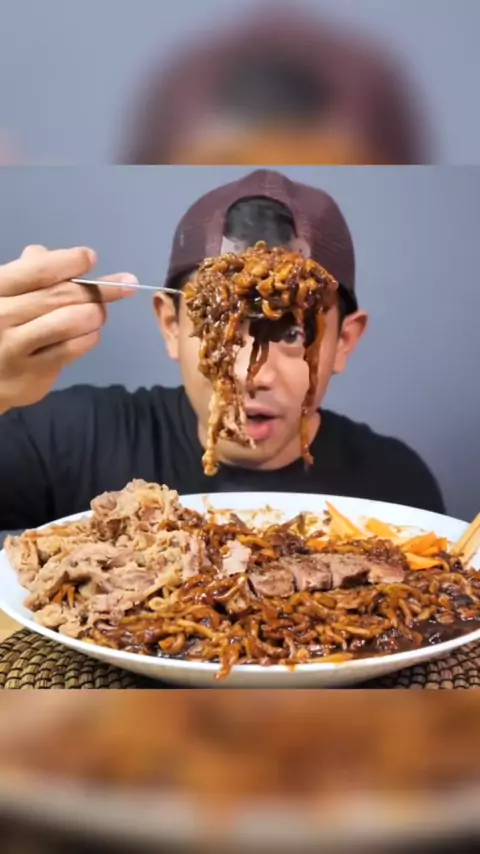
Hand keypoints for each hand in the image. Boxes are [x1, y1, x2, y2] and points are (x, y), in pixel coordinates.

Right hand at [0, 244, 136, 413]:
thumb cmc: (2, 326)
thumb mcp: (7, 293)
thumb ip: (28, 272)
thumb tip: (48, 252)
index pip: (39, 270)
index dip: (70, 261)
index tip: (90, 258)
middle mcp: (2, 314)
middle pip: (62, 295)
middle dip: (98, 289)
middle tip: (124, 285)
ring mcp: (17, 344)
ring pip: (73, 320)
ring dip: (96, 313)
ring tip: (100, 312)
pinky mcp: (36, 370)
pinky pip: (75, 346)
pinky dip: (91, 336)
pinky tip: (90, 333)